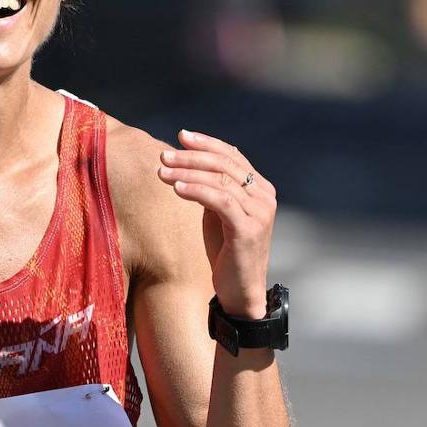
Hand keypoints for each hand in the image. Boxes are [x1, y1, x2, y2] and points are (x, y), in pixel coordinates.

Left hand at [157, 129, 275, 318]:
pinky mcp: (249, 229)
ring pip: (220, 180)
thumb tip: (187, 162)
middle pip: (224, 164)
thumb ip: (213, 188)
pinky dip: (196, 191)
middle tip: (164, 155)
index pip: (232, 155)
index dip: (206, 143)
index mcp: (260, 188)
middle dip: (191, 157)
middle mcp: (265, 196)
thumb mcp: (219, 213)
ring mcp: (260, 212)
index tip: (181, 136)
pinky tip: (177, 188)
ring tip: (162, 171)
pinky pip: (220, 201)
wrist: (240, 291)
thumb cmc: (226, 251)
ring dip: (187, 173)